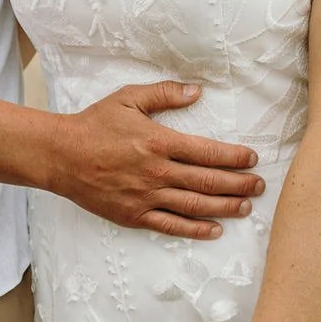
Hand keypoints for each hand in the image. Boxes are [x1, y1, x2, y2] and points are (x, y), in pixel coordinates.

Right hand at [48, 81, 264, 240]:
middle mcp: (156, 172)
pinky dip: (195, 230)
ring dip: (224, 207)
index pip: (207, 152)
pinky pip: (170, 226)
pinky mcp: (134, 216)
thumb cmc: (94, 125)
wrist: (61, 156)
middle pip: (208, 181)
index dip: (234, 157)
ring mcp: (146, 197)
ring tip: (246, 207)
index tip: (252, 159)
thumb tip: (196, 91)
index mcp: (158, 142)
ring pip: (194, 205)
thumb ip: (165, 93)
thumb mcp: (128, 98)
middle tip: (259, 186)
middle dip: (238, 184)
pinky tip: (215, 230)